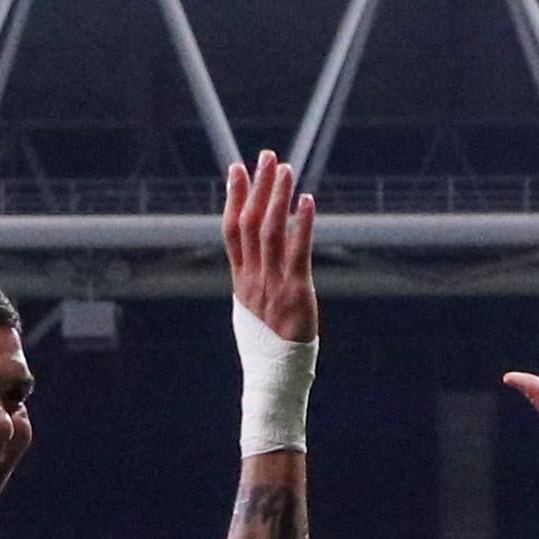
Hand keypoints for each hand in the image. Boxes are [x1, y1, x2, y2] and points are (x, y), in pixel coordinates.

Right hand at [223, 151, 315, 341]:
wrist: (273, 382)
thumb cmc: (267, 351)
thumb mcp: (253, 314)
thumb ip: (254, 285)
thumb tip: (255, 265)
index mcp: (241, 282)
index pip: (232, 230)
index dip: (234, 197)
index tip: (237, 168)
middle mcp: (252, 279)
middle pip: (249, 223)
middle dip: (257, 187)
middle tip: (266, 155)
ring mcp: (272, 286)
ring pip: (270, 232)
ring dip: (277, 197)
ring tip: (285, 169)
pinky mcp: (295, 294)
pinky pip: (297, 252)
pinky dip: (302, 224)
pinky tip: (307, 201)